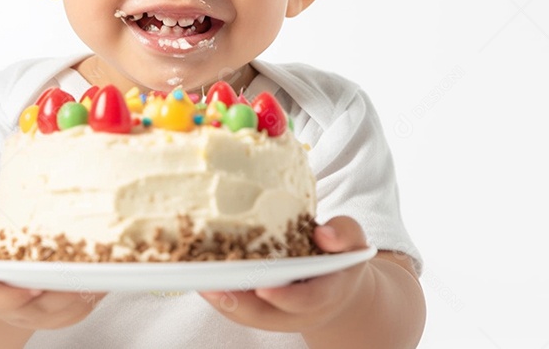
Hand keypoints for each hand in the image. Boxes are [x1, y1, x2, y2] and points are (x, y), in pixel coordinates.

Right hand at [0, 210, 105, 329]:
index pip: (2, 300)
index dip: (18, 295)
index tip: (35, 285)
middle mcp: (17, 308)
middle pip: (45, 306)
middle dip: (65, 289)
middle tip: (85, 267)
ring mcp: (43, 313)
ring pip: (69, 309)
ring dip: (87, 289)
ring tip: (105, 264)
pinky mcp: (65, 312)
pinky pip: (84, 306)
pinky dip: (98, 290)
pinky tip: (111, 269)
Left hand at [198, 216, 372, 333]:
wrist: (336, 286)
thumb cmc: (340, 258)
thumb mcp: (353, 242)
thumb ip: (345, 234)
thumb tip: (324, 235)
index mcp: (326, 294)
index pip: (307, 300)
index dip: (287, 296)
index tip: (265, 287)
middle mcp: (297, 311)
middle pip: (264, 314)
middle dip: (237, 302)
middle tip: (211, 285)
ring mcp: (276, 313)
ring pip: (244, 313)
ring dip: (219, 298)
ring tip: (195, 277)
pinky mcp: (258, 308)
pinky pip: (235, 304)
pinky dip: (216, 291)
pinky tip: (197, 273)